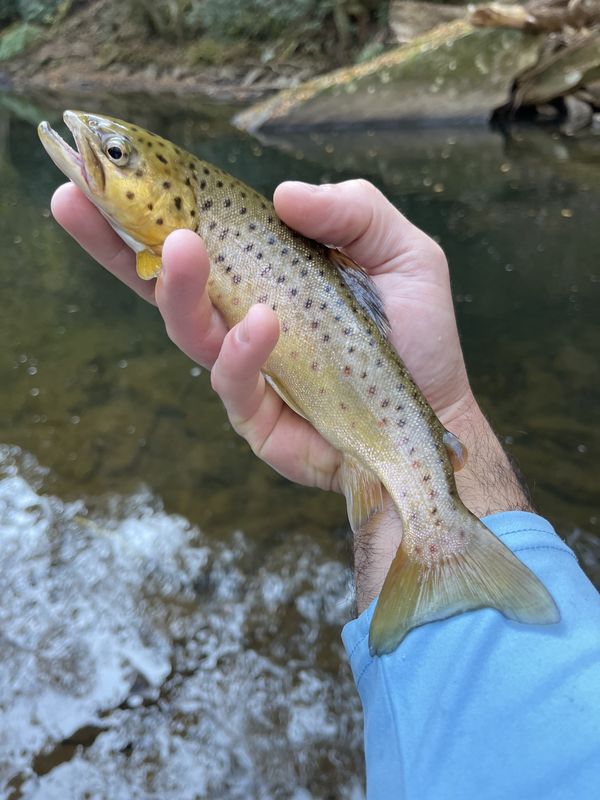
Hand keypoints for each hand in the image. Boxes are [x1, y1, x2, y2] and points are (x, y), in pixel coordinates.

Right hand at [51, 180, 532, 608]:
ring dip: (179, 289)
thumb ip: (352, 212)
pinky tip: (264, 321)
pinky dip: (243, 350)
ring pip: (189, 331)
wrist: (438, 412)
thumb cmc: (416, 332)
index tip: (97, 174)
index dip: (145, 211)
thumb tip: (282, 193)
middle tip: (85, 197)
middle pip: (163, 284)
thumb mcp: (401, 252)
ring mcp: (247, 371)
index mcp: (265, 277)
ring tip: (185, 248)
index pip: (196, 242)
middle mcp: (242, 321)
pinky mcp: (259, 418)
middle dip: (116, 243)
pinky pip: (234, 383)